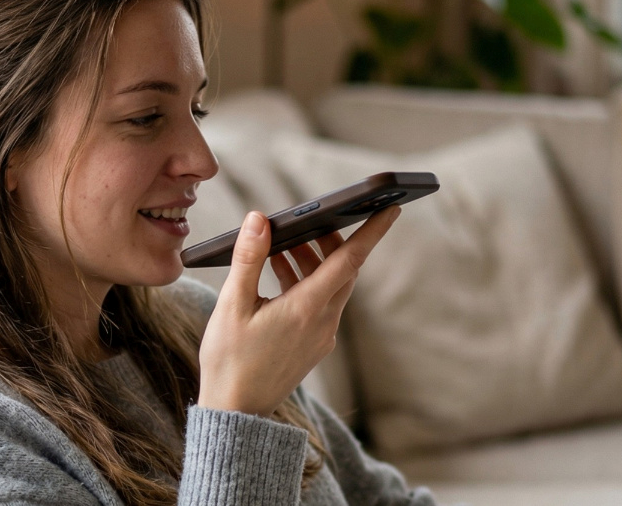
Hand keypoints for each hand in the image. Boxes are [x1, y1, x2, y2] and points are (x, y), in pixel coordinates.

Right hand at [196, 206, 399, 416]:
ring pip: (330, 287)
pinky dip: (305, 282)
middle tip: (308, 220)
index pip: (350, 260)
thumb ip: (249, 258)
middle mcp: (322, 323)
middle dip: (330, 240)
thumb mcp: (232, 304)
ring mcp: (320, 337)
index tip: (392, 208)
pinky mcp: (312, 346)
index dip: (372, 231)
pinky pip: (319, 304)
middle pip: (342, 270)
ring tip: (280, 246)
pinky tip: (277, 273)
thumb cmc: (229, 361)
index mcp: (307, 309)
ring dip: (312, 261)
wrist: (235, 413)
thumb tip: (259, 219)